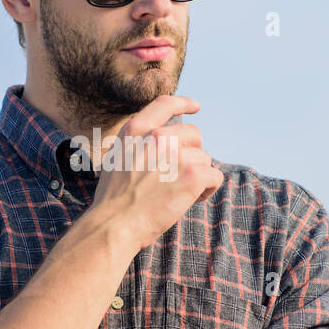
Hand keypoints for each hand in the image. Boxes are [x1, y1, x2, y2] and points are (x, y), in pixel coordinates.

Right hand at [88, 94, 222, 251]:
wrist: (114, 224)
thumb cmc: (114, 199)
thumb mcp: (117, 158)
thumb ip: (138, 144)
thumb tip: (161, 139)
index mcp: (137, 130)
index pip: (165, 104)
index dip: (183, 103)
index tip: (195, 106)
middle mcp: (158, 137)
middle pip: (193, 134)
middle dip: (192, 154)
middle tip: (179, 176)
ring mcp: (177, 155)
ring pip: (204, 158)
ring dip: (198, 175)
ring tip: (179, 193)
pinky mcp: (193, 175)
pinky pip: (214, 176)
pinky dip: (208, 189)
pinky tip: (192, 199)